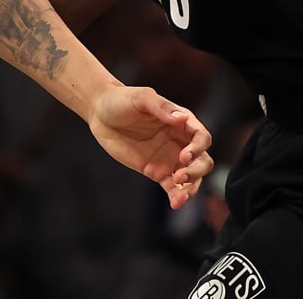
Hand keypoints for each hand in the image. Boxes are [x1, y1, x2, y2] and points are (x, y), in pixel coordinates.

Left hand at [88, 83, 214, 208]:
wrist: (100, 113)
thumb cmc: (121, 100)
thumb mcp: (140, 98)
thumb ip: (161, 108)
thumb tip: (182, 118)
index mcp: (181, 123)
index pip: (201, 137)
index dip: (198, 148)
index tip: (184, 156)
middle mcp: (180, 142)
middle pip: (202, 161)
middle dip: (197, 171)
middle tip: (180, 176)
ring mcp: (169, 158)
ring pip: (192, 177)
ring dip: (191, 188)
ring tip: (180, 196)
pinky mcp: (156, 171)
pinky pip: (173, 187)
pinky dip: (177, 196)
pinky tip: (175, 203)